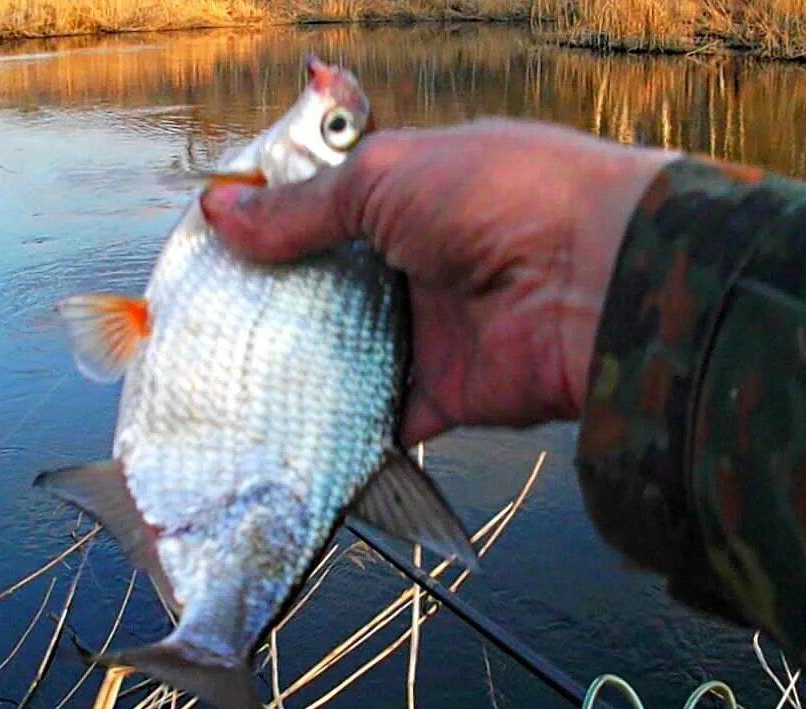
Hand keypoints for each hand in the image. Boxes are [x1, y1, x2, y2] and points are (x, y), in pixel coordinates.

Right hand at [200, 118, 675, 445]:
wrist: (597, 277)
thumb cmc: (502, 198)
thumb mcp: (384, 179)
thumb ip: (302, 207)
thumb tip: (220, 213)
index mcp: (412, 196)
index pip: (329, 211)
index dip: (275, 226)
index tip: (216, 247)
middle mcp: (419, 263)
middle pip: (332, 289)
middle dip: (279, 303)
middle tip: (209, 319)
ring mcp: (433, 330)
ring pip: (351, 356)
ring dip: (303, 367)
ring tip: (228, 378)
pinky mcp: (446, 393)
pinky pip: (386, 421)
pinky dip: (347, 432)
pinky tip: (289, 433)